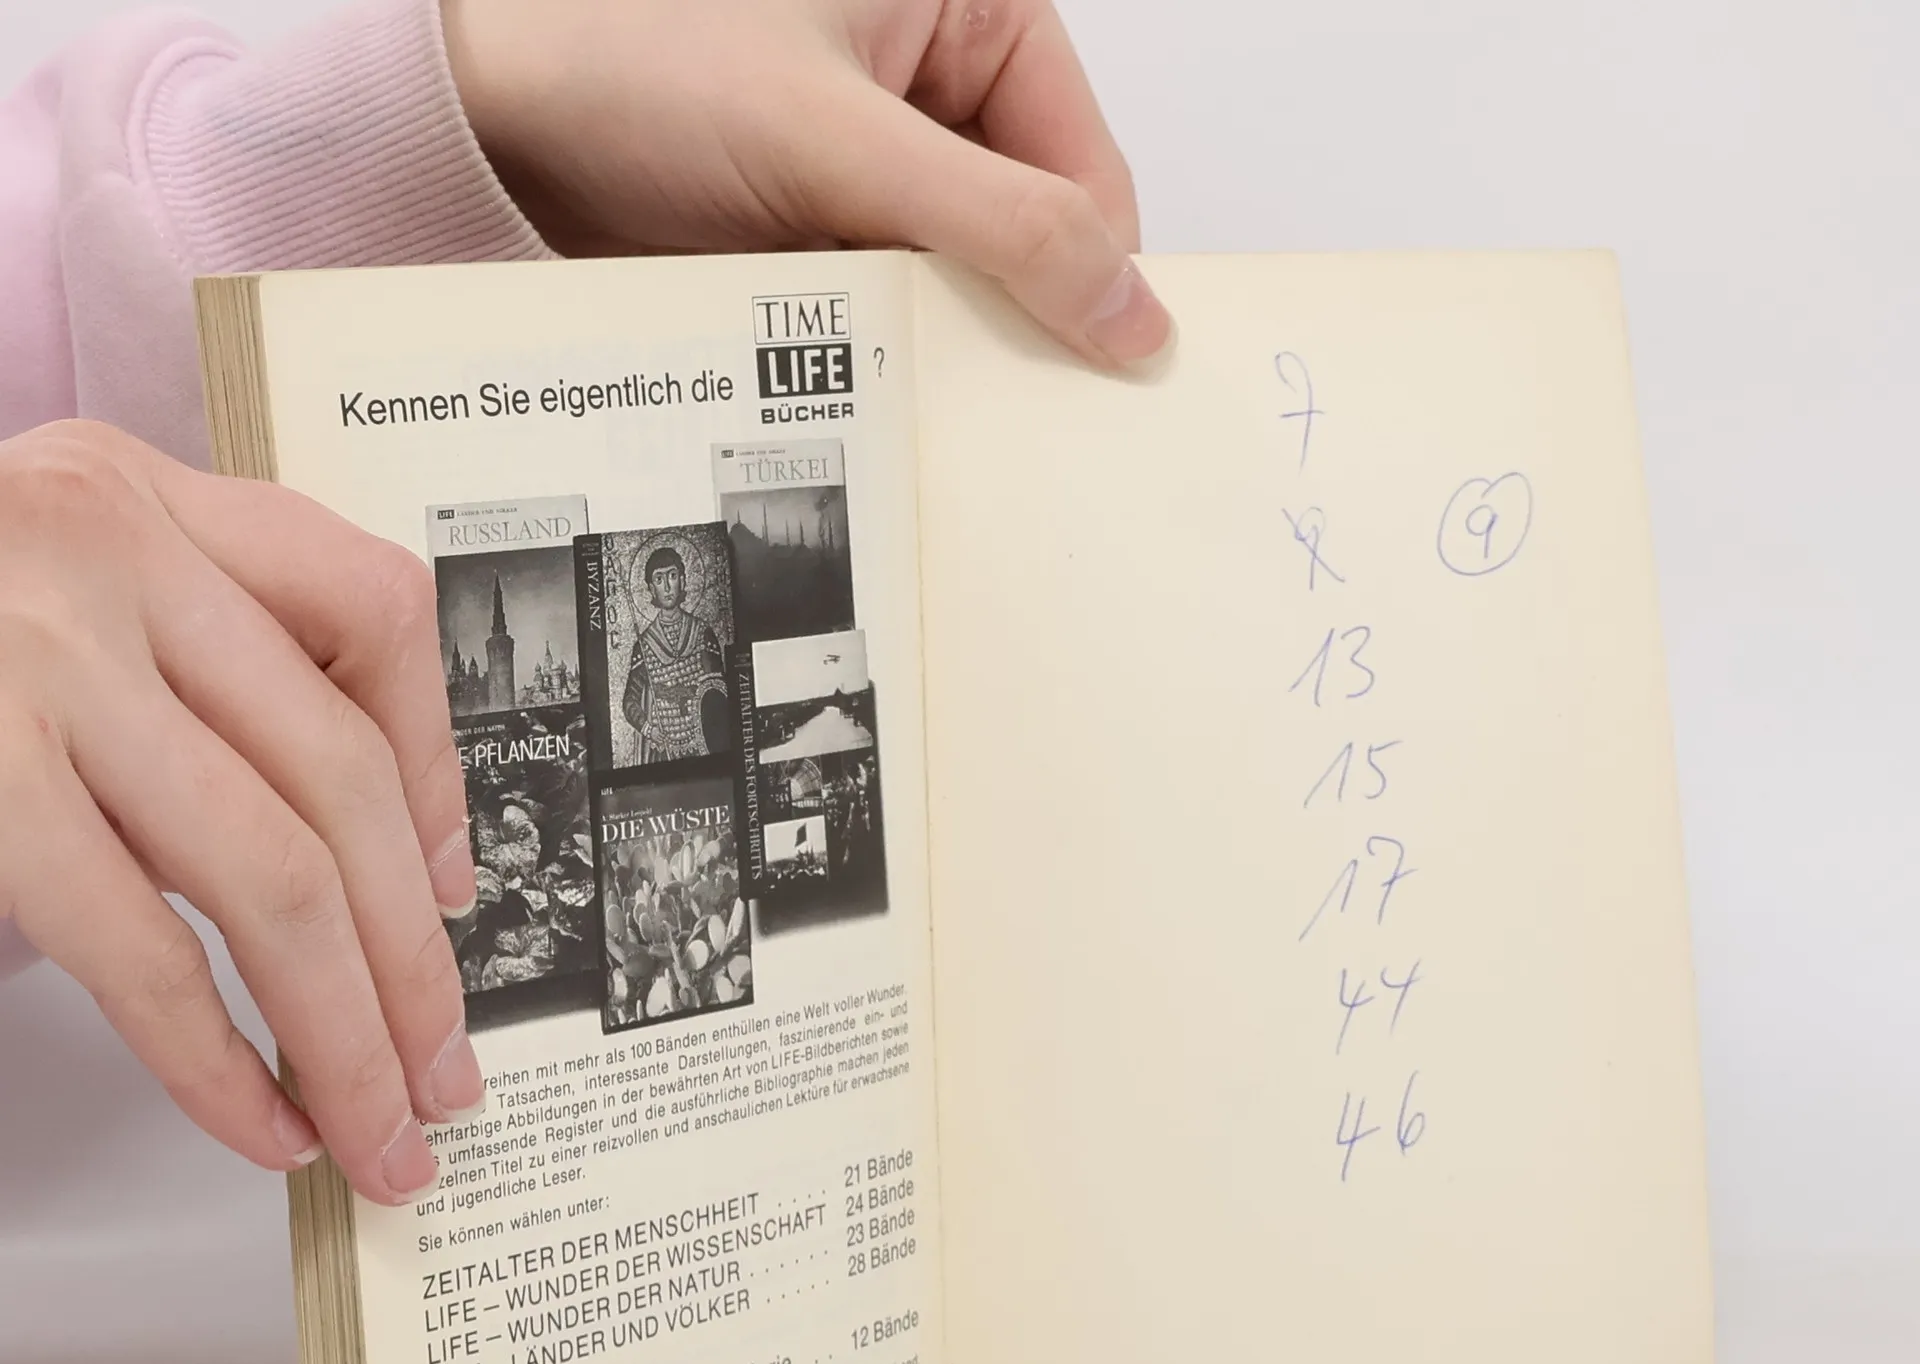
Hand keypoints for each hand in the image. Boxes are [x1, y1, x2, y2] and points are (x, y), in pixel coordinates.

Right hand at [0, 422, 482, 1205]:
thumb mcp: (55, 596)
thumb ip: (195, 681)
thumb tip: (386, 874)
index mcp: (139, 494)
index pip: (374, 613)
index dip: (439, 777)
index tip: (453, 896)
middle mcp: (99, 548)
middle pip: (341, 782)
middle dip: (415, 962)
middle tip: (445, 1077)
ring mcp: (27, 658)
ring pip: (271, 873)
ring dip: (344, 1031)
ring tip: (380, 1129)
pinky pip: (139, 945)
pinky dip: (216, 1057)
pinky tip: (260, 1120)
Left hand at [441, 0, 1171, 367]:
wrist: (487, 127)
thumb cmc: (628, 65)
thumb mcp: (836, 141)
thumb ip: (998, 225)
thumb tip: (1127, 309)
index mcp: (968, 3)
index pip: (1084, 164)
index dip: (1092, 273)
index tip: (1095, 375)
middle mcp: (931, 74)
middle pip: (1030, 229)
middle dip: (1007, 312)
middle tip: (997, 399)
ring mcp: (876, 154)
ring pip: (961, 277)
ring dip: (936, 336)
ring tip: (903, 375)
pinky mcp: (824, 220)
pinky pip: (893, 301)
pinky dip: (882, 342)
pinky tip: (860, 374)